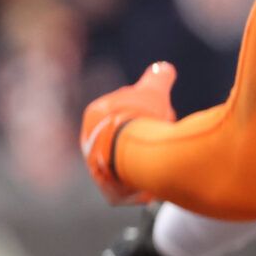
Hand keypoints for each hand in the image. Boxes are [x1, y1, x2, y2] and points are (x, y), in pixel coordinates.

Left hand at [80, 62, 176, 204]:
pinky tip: (158, 173)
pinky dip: (145, 176)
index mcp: (95, 114)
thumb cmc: (140, 116)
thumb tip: (164, 67)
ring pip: (129, 157)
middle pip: (126, 134)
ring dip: (146, 155)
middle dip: (147, 132)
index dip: (149, 108)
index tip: (161, 114)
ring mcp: (98, 164)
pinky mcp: (110, 187)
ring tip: (163, 153)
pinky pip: (130, 180)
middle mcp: (91, 138)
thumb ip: (158, 78)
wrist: (133, 151)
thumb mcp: (153, 91)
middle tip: (163, 134)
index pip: (126, 108)